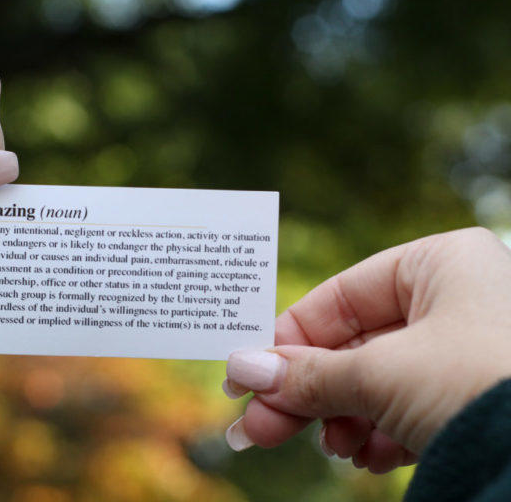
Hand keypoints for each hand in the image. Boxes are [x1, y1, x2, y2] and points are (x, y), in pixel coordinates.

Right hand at [222, 227, 510, 473]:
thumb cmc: (478, 385)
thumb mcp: (378, 375)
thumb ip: (306, 373)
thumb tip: (241, 369)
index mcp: (440, 263)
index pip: (339, 296)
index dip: (287, 339)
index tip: (248, 374)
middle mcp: (457, 298)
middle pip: (354, 344)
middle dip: (305, 391)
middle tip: (257, 425)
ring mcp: (469, 347)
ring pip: (378, 380)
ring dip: (343, 417)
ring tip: (332, 447)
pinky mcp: (477, 394)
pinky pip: (409, 406)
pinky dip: (379, 433)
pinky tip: (367, 456)